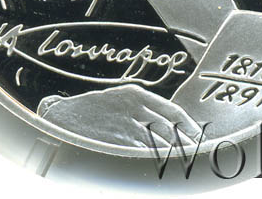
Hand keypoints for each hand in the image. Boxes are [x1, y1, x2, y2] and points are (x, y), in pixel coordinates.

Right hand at [38, 84, 202, 148]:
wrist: (62, 118)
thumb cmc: (93, 108)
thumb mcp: (119, 98)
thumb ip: (142, 106)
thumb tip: (167, 123)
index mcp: (136, 94)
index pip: (172, 110)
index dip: (188, 125)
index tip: (199, 135)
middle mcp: (134, 107)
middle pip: (169, 129)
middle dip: (185, 144)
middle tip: (198, 154)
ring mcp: (126, 125)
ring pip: (159, 143)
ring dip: (174, 155)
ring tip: (186, 164)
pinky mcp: (117, 143)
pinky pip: (142, 154)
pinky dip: (155, 161)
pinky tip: (163, 167)